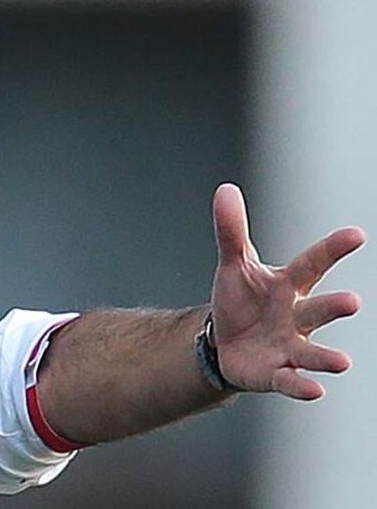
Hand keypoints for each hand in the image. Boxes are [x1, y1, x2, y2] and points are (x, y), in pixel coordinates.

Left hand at [209, 183, 364, 398]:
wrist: (225, 341)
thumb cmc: (241, 299)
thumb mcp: (233, 263)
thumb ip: (232, 230)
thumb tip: (225, 189)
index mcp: (288, 285)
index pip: (312, 263)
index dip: (332, 250)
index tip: (356, 235)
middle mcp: (296, 316)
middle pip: (316, 310)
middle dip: (333, 308)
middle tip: (352, 303)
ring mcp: (288, 346)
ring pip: (311, 352)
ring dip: (326, 358)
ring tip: (343, 362)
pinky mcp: (274, 372)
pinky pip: (289, 380)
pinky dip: (300, 386)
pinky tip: (315, 390)